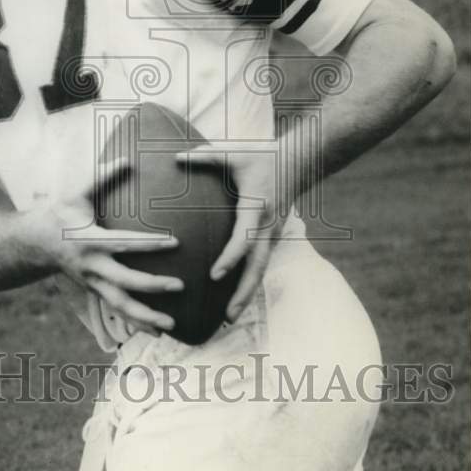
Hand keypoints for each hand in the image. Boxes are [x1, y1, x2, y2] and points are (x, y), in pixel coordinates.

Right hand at [34, 159, 182, 335]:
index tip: (175, 241)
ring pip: (121, 306)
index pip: (124, 244)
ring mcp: (93, 283)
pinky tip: (159, 329)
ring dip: (146, 317)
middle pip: (124, 282)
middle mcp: (91, 267)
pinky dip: (138, 321)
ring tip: (172, 323)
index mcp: (90, 241)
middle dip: (152, 286)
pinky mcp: (95, 292)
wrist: (35, 243)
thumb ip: (102, 177)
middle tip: (180, 285)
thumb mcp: (76, 193)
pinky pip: (119, 311)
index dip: (149, 244)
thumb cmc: (61, 213)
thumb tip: (128, 158)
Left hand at [177, 140, 287, 322]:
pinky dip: (249, 282)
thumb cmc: (260, 156)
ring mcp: (271, 234)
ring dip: (246, 294)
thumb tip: (174, 157)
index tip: (215, 275)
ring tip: (229, 318)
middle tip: (227, 316)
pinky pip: (259, 264)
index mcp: (256, 208)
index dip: (231, 258)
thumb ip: (204, 157)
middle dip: (243, 292)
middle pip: (257, 266)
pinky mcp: (270, 237)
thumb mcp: (233, 152)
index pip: (244, 239)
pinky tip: (235, 300)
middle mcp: (266, 226)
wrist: (296, 161)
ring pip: (260, 270)